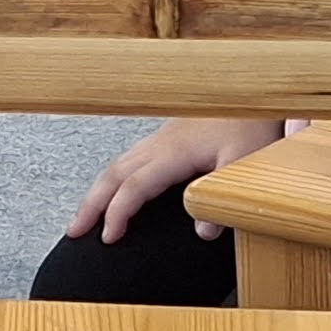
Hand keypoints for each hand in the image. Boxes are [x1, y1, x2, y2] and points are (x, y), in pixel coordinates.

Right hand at [66, 114, 289, 246]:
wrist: (256, 93)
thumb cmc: (253, 124)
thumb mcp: (246, 163)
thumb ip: (223, 197)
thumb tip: (204, 232)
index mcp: (175, 151)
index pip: (135, 185)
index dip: (118, 212)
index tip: (107, 237)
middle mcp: (161, 144)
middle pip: (114, 174)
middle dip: (91, 203)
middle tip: (74, 230)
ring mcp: (162, 139)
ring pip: (118, 165)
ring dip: (98, 191)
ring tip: (86, 215)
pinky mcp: (168, 138)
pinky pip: (129, 159)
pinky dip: (113, 179)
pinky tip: (116, 188)